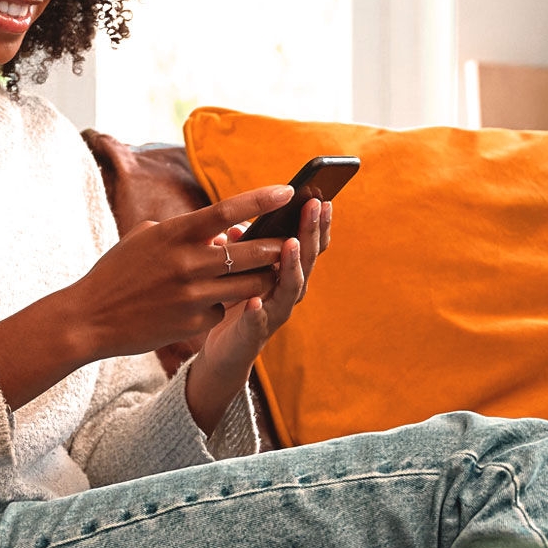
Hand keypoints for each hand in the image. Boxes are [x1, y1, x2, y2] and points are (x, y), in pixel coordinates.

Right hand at [68, 185, 310, 359]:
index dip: (261, 199)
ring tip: (267, 272)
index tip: (287, 190)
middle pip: (250, 250)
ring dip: (262, 278)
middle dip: (275, 246)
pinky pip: (223, 310)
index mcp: (174, 234)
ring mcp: (192, 296)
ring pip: (248, 284)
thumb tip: (214, 232)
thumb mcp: (143, 239)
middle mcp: (187, 263)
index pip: (227, 210)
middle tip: (288, 241)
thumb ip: (179, 231)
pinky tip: (207, 306)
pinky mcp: (193, 324)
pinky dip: (221, 306)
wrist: (89, 318)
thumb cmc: (116, 274)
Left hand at [184, 195, 331, 433]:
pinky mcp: (254, 334)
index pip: (309, 244)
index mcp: (287, 272)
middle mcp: (288, 291)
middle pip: (307, 259)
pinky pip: (257, 322)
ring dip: (293, 265)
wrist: (225, 351)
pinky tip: (252, 301)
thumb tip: (235, 227)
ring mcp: (275, 313)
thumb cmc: (236, 301)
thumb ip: (243, 249)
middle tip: (316, 206)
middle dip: (312, 231)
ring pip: (290, 288)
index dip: (317, 222)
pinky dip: (257, 312)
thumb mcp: (241, 269)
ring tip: (291, 244)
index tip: (322, 196)